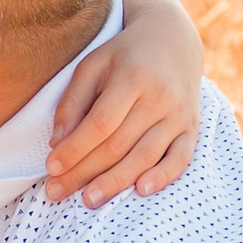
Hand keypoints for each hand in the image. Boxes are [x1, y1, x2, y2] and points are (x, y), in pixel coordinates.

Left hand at [45, 0, 204, 205]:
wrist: (173, 42)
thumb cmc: (123, 56)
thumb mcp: (91, 66)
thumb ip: (72, 103)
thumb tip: (57, 144)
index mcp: (132, 78)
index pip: (101, 122)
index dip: (75, 148)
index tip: (51, 167)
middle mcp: (160, 98)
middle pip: (119, 144)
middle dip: (85, 172)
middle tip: (57, 192)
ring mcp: (179, 115)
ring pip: (146, 155)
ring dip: (116, 181)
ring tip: (88, 200)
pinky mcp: (192, 128)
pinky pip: (181, 158)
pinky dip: (163, 176)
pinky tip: (140, 191)